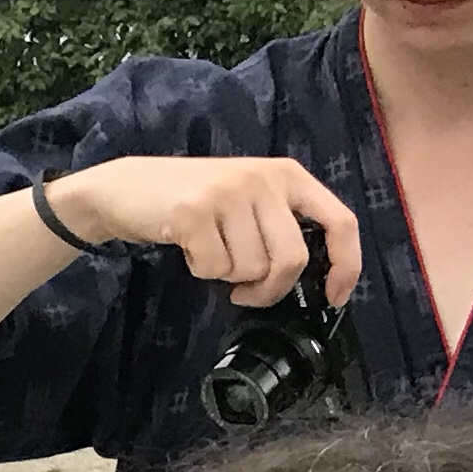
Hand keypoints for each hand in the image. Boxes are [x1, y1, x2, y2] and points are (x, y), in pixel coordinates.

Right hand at [58, 155, 360, 306]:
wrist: (127, 187)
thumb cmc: (193, 200)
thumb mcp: (250, 199)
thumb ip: (282, 225)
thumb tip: (313, 277)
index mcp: (287, 175)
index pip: (340, 221)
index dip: (345, 265)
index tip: (335, 296)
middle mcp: (263, 178)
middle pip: (291, 260)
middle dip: (269, 290)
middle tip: (245, 291)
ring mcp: (229, 193)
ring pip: (251, 268)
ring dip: (227, 275)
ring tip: (209, 249)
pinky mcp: (194, 212)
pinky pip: (214, 268)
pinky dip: (200, 269)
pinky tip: (189, 245)